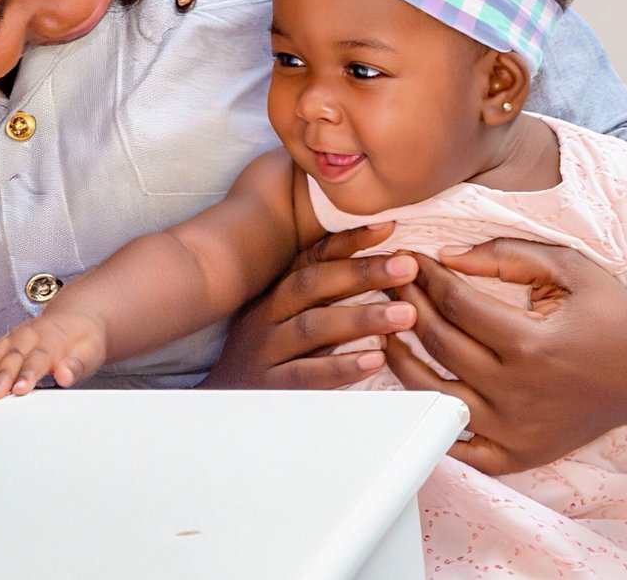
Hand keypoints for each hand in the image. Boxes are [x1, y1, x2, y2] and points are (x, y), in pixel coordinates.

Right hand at [0, 310, 107, 398]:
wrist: (78, 318)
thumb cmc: (84, 339)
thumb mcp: (91, 351)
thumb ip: (78, 364)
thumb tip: (65, 375)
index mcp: (53, 337)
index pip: (39, 358)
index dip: (28, 374)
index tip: (20, 389)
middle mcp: (29, 335)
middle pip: (12, 357)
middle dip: (0, 376)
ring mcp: (14, 338)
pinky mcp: (4, 344)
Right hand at [199, 222, 419, 389]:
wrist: (219, 400)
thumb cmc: (266, 349)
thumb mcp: (285, 313)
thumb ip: (324, 290)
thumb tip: (383, 262)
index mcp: (276, 290)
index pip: (314, 257)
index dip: (350, 240)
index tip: (388, 226)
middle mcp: (268, 314)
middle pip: (314, 285)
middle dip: (363, 273)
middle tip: (407, 267)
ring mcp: (266, 350)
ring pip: (313, 328)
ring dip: (361, 319)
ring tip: (404, 314)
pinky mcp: (269, 387)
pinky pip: (306, 374)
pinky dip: (341, 366)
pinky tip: (374, 359)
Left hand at [384, 239, 626, 474]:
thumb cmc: (611, 313)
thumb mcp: (569, 268)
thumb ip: (507, 255)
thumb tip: (447, 255)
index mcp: (531, 344)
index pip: (455, 304)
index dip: (426, 276)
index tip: (412, 258)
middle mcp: (517, 392)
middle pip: (438, 343)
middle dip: (407, 305)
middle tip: (391, 281)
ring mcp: (514, 430)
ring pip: (434, 394)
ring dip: (401, 358)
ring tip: (387, 329)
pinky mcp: (516, 455)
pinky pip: (457, 444)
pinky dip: (429, 417)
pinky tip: (412, 386)